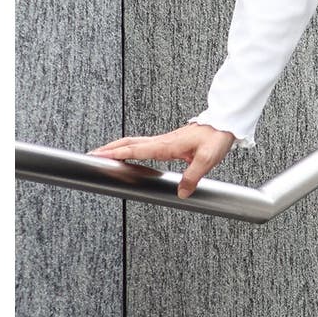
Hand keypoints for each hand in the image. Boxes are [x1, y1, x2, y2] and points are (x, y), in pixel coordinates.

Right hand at [87, 123, 235, 198]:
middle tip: (92, 154)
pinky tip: (131, 154)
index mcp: (167, 144)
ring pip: (136, 142)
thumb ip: (193, 176)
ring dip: (119, 147)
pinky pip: (145, 144)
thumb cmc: (216, 137)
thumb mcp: (207, 159)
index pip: (136, 149)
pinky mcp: (170, 142)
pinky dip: (131, 148)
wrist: (225, 123)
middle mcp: (163, 141)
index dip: (117, 153)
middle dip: (110, 148)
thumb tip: (181, 193)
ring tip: (105, 154)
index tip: (99, 155)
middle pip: (130, 143)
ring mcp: (165, 140)